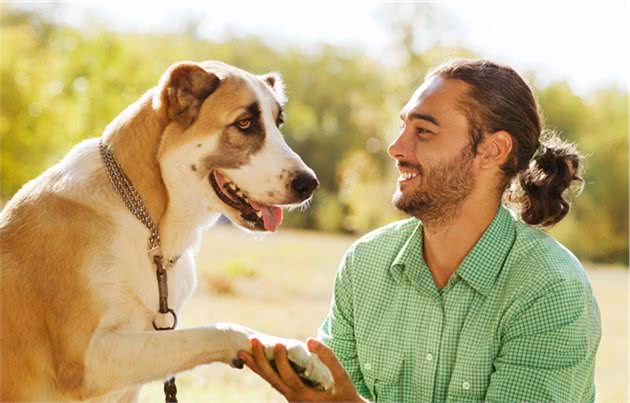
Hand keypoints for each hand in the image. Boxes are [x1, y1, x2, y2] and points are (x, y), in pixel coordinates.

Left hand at [239, 337, 364, 402]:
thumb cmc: (346, 395)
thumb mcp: (343, 377)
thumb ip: (328, 358)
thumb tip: (310, 340)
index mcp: (305, 396)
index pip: (288, 377)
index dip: (282, 360)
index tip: (279, 343)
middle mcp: (294, 399)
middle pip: (272, 380)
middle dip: (260, 360)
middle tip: (252, 342)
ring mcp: (291, 399)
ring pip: (270, 382)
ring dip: (257, 367)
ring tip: (243, 352)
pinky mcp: (291, 396)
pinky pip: (274, 383)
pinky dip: (264, 372)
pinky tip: (255, 362)